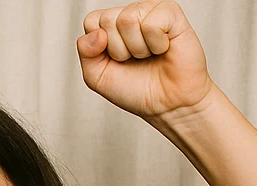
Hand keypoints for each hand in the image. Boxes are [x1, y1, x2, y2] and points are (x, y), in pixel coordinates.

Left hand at [77, 2, 211, 118]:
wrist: (165, 104)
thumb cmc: (137, 90)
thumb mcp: (97, 77)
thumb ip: (85, 52)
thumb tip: (97, 33)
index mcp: (112, 27)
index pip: (91, 20)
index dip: (98, 47)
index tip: (115, 60)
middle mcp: (131, 15)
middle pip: (107, 19)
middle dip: (117, 49)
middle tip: (134, 60)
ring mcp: (150, 11)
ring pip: (127, 19)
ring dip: (137, 48)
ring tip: (149, 55)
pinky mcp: (171, 12)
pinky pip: (151, 23)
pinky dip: (156, 44)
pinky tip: (163, 48)